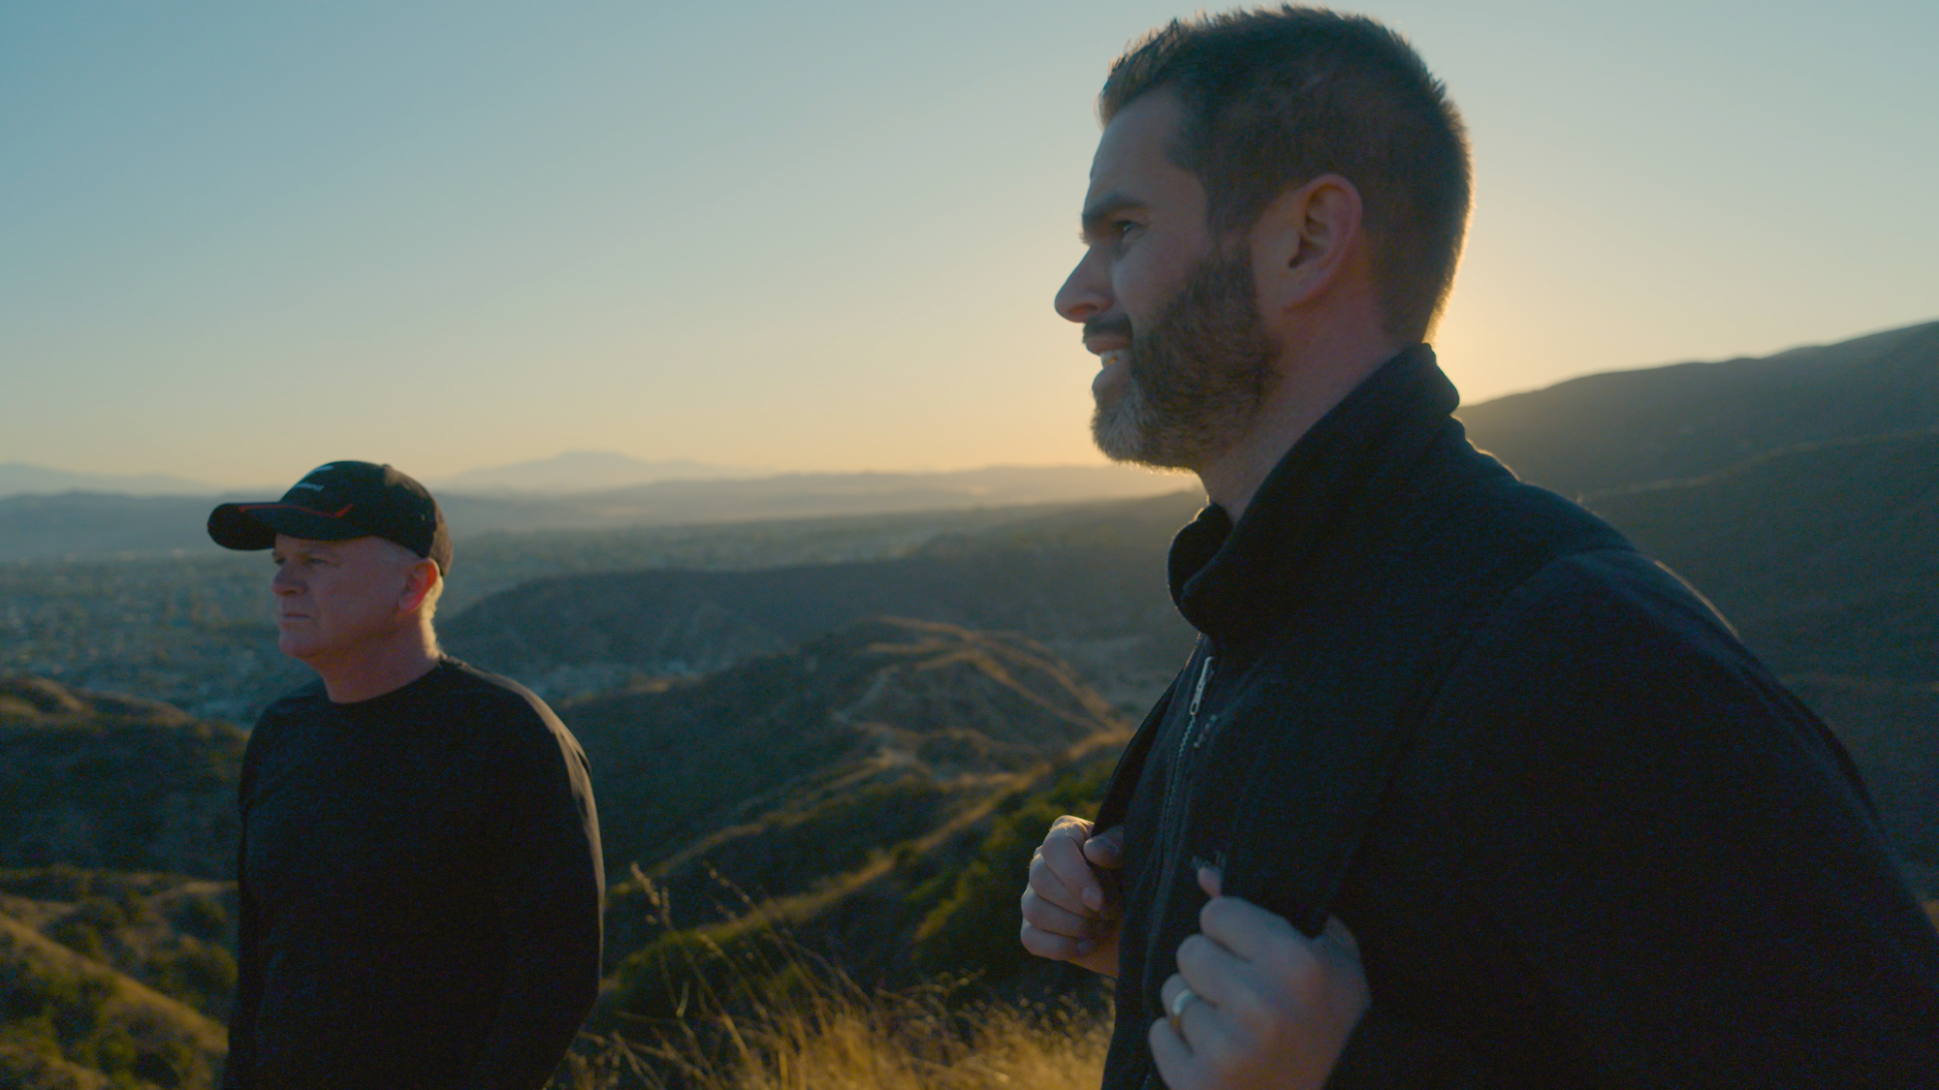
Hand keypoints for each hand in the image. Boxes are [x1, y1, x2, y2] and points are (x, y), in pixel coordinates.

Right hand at [1020, 815, 1124, 976]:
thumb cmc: (1136, 879)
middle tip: (1111, 913)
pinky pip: (1031, 939)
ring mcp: (1034, 896)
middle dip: (1080, 906)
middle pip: (1041, 879)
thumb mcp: (1134, 857)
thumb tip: (1093, 850)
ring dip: (1075, 926)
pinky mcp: (1033, 928)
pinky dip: (1062, 946)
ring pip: (1035, 910)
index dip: (1074, 876)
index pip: (1055, 847)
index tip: (1098, 901)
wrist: (1139, 921)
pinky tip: (1089, 945)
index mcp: (1066, 834)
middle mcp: (1043, 861)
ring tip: (1103, 928)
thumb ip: (1117, 846)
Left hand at [1149, 867, 1368, 1089]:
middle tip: (1241, 993)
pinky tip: (1217, 1052)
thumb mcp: (1327, 954)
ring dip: (1196, 1005)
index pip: (1216, 914)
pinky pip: (1160, 1034)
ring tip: (1233, 1025)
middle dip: (1211, 967)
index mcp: (1293, 964)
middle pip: (1189, 951)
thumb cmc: (1338, 1020)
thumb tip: (1204, 875)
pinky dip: (1179, 1042)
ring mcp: (1227, 1050)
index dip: (1232, 931)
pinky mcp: (1201, 1085)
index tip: (1250, 953)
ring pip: (1172, 992)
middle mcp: (1258, 1004)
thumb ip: (1268, 907)